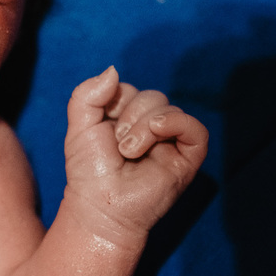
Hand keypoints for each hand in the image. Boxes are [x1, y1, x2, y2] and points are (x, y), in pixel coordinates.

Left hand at [62, 67, 207, 243]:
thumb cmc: (89, 171)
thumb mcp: (79, 126)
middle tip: (118, 146)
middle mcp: (150, 128)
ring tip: (129, 152)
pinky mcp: (187, 158)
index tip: (103, 128)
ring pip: (169, 109)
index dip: (114, 103)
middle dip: (130, 115)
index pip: (128, 89)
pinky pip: (196, 129)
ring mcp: (170, 142)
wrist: (100, 206)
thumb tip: (114, 70)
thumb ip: (87, 93)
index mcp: (126, 119)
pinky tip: (156, 132)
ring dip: (144, 126)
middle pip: (151, 96)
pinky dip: (176, 123)